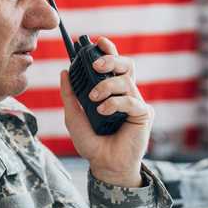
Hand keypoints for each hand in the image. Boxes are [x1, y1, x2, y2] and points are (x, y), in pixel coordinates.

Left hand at [59, 37, 152, 187]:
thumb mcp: (73, 116)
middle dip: (110, 59)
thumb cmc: (91, 142)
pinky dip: (115, 103)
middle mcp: (125, 93)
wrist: (104, 165)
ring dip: (107, 85)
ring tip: (94, 99)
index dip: (108, 50)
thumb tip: (63, 71)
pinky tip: (103, 111)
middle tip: (95, 65)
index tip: (97, 42)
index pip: (113, 64)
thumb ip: (69, 94)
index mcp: (111, 90)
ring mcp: (135, 103)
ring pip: (126, 80)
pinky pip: (131, 100)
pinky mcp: (143, 114)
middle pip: (125, 64)